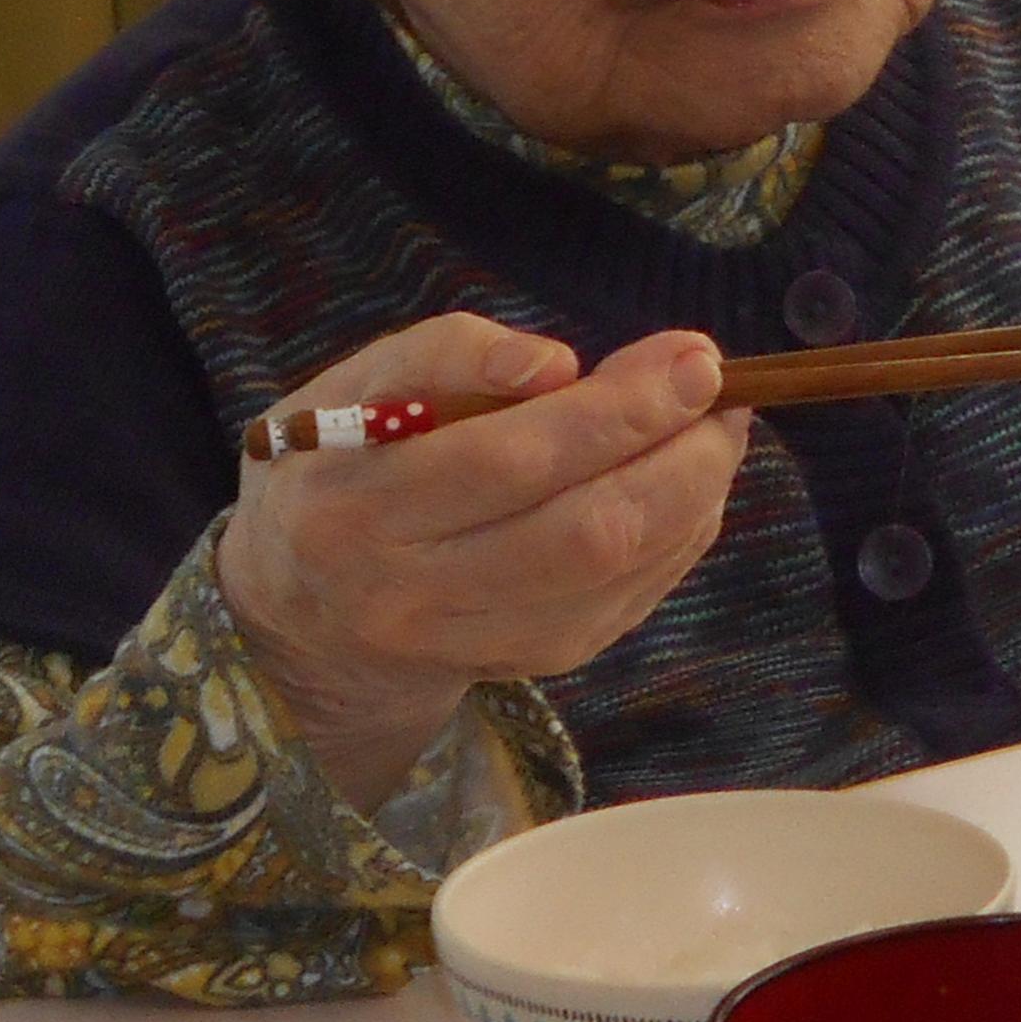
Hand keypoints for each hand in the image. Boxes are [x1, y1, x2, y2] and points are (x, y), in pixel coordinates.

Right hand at [214, 311, 747, 806]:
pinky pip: (627, 601)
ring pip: (614, 576)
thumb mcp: (351, 386)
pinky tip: (688, 482)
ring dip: (693, 492)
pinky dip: (679, 534)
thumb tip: (557, 365)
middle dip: (675, 452)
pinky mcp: (529, 665)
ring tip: (714, 425)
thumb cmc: (337, 468)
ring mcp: (476, 644)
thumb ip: (443, 356)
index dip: (613, 411)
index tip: (687, 357)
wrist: (303, 616)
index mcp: (358, 509)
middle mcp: (412, 595)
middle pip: (580, 531)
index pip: (506, 462)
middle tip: (718, 384)